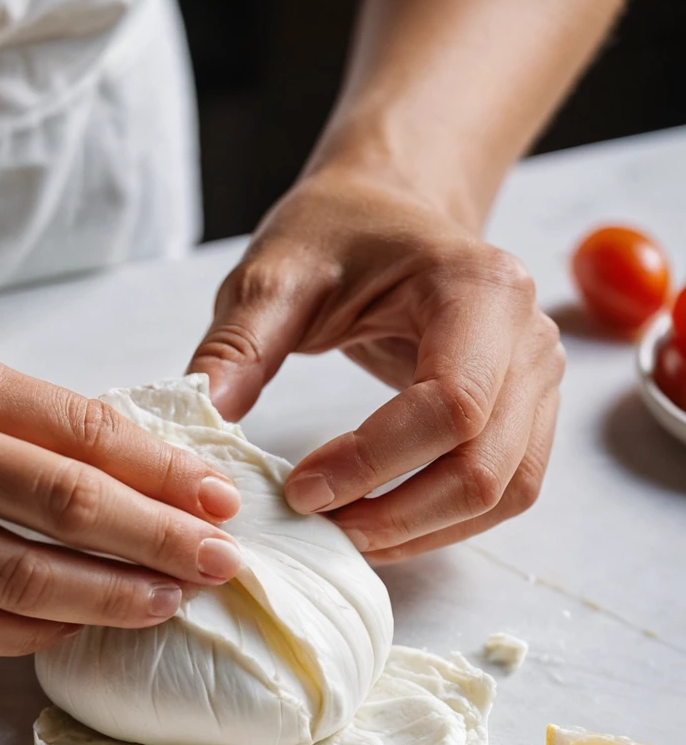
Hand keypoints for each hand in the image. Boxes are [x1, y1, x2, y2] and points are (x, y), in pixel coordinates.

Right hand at [0, 250, 241, 658]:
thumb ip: (28, 416)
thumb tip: (128, 472)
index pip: (84, 438)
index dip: (166, 478)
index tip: (220, 502)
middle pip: (62, 520)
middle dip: (157, 549)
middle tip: (218, 566)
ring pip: (12, 590)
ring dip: (103, 605)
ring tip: (161, 604)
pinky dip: (22, 637)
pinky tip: (69, 629)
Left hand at [188, 169, 564, 563]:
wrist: (388, 211)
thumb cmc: (337, 234)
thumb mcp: (274, 275)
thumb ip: (239, 345)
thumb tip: (205, 420)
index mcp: (480, 288)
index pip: (450, 405)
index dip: (374, 464)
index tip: (300, 491)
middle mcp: (529, 337)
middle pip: (484, 465)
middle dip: (398, 515)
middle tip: (319, 527)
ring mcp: (539, 378)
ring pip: (503, 491)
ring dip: (422, 531)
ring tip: (344, 533)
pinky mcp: (528, 411)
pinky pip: (505, 489)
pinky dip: (444, 522)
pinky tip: (380, 522)